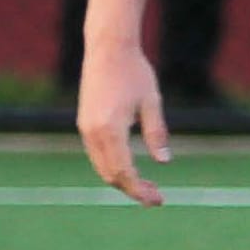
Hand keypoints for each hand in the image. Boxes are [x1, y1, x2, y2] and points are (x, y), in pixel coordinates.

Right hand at [78, 38, 170, 205]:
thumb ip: (156, 133)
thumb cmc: (134, 72)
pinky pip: (96, 155)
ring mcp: (85, 128)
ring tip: (147, 186)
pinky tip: (131, 168)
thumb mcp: (152, 102)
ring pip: (101, 167)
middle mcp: (93, 132)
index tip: (158, 200)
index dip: (140, 190)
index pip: (124, 172)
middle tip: (156, 197)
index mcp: (110, 129)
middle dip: (133, 189)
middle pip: (110, 175)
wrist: (108, 48)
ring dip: (122, 180)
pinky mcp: (84, 123)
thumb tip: (164, 162)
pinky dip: (112, 166)